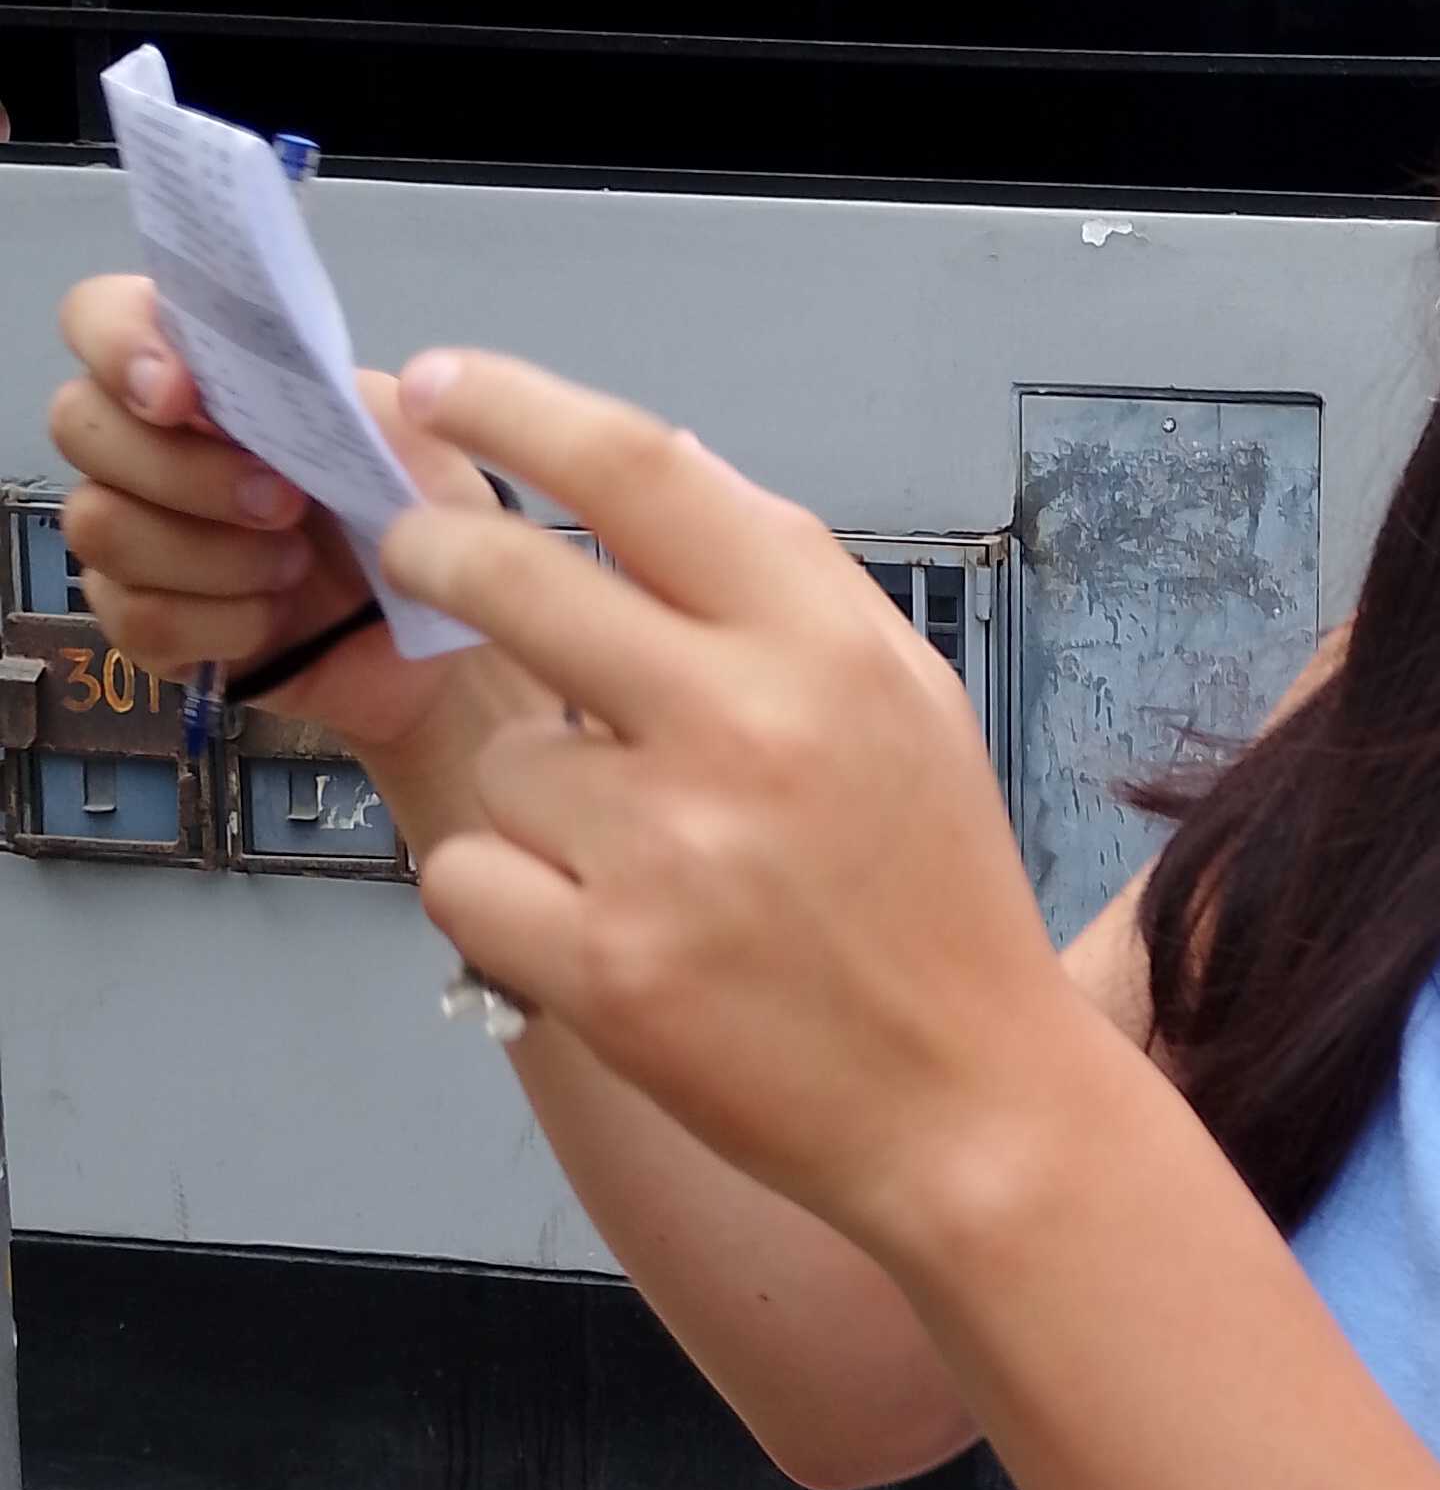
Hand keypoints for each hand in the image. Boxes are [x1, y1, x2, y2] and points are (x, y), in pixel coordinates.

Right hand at [48, 272, 530, 753]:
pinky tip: (272, 617)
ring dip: (209, 552)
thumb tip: (304, 378)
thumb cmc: (413, 517)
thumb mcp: (415, 445)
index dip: (118, 341)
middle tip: (285, 502)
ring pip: (100, 525)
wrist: (435, 638)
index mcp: (204, 377)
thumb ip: (353, 396)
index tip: (180, 392)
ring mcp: (136, 536)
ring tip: (293, 564)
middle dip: (183, 468)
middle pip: (78, 425)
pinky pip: (138, 619)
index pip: (100, 316)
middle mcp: (148, 446)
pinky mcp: (147, 621)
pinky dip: (219, 621)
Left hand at [374, 351, 1074, 1253]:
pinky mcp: (605, 967)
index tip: (443, 387)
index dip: (516, 409)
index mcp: (823, 647)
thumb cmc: (936, 899)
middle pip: (512, 577)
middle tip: (419, 556)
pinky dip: (507, 900)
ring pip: (499, 755)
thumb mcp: (908, 703)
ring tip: (636, 857)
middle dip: (432, 551)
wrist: (970, 1103)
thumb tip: (667, 465)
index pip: (639, 472)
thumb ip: (791, 580)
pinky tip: (598, 929)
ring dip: (534, 795)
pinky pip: (467, 876)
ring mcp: (669, 851)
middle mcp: (745, 728)